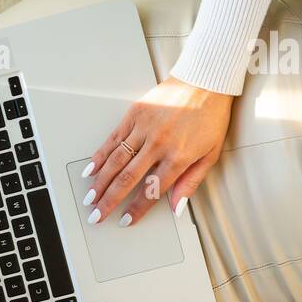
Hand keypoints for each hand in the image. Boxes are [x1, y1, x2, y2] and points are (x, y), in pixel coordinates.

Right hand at [84, 76, 232, 225]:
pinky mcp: (135, 114)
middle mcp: (158, 143)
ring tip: (90, 197)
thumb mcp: (210, 154)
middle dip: (109, 201)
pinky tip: (91, 169)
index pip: (151, 191)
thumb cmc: (210, 116)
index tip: (125, 220)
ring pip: (116, 161)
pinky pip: (113, 139)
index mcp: (178, 156)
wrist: (205, 81)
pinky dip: (100, 156)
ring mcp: (144, 128)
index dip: (136, 209)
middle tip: (96, 214)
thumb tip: (177, 207)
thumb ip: (191, 182)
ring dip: (100, 182)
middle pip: (127, 179)